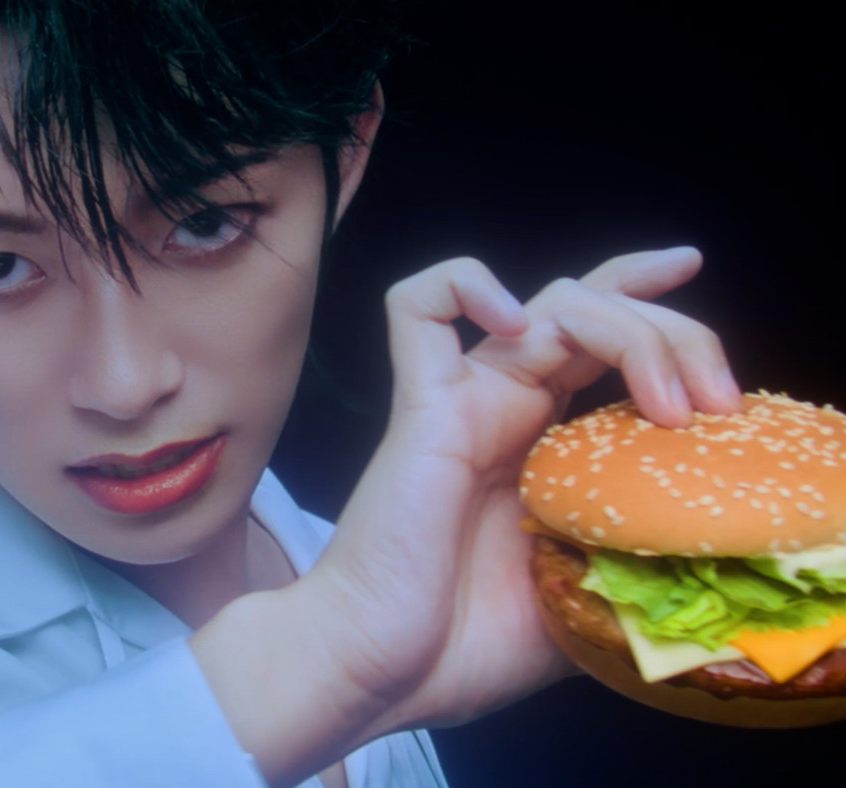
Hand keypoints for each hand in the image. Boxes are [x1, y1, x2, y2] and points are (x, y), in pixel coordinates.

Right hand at [313, 247, 742, 736]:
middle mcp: (510, 410)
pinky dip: (467, 285)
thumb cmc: (461, 647)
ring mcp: (467, 401)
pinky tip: (516, 320)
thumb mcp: (586, 603)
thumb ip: (636, 563)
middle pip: (600, 311)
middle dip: (677, 332)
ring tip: (662, 399)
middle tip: (716, 400)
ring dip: (629, 328)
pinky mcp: (423, 404)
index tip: (725, 368)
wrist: (381, 669)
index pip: (610, 347)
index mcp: (546, 450)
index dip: (669, 326)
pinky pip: (419, 308)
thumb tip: (707, 552)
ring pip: (552, 300)